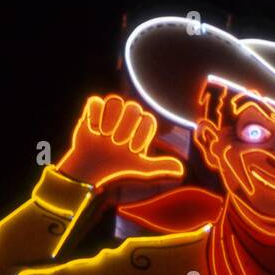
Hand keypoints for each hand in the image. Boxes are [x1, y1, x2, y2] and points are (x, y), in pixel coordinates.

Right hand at [56, 94, 185, 188]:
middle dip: (125, 129)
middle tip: (115, 145)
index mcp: (142, 127)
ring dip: (109, 122)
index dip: (140, 134)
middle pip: (133, 108)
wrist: (92, 172)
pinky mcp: (93, 111)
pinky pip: (96, 102)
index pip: (148, 119)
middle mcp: (128, 117)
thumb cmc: (119, 171)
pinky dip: (95, 117)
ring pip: (115, 101)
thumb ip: (161, 169)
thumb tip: (181, 173)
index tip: (131, 150)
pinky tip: (93, 131)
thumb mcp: (142, 172)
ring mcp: (111, 112)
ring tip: (104, 137)